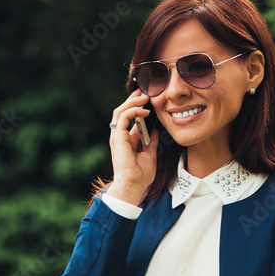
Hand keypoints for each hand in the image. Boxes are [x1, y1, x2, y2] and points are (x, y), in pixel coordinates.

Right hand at [107, 89, 159, 205]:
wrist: (133, 185)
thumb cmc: (140, 174)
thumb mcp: (150, 154)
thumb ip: (152, 141)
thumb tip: (156, 131)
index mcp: (127, 139)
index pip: (129, 117)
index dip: (137, 106)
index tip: (148, 97)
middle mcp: (120, 135)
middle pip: (123, 111)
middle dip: (133, 99)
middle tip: (145, 90)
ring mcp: (117, 136)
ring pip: (120, 111)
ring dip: (133, 101)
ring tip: (145, 96)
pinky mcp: (117, 137)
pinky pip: (123, 117)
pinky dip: (133, 111)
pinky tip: (145, 110)